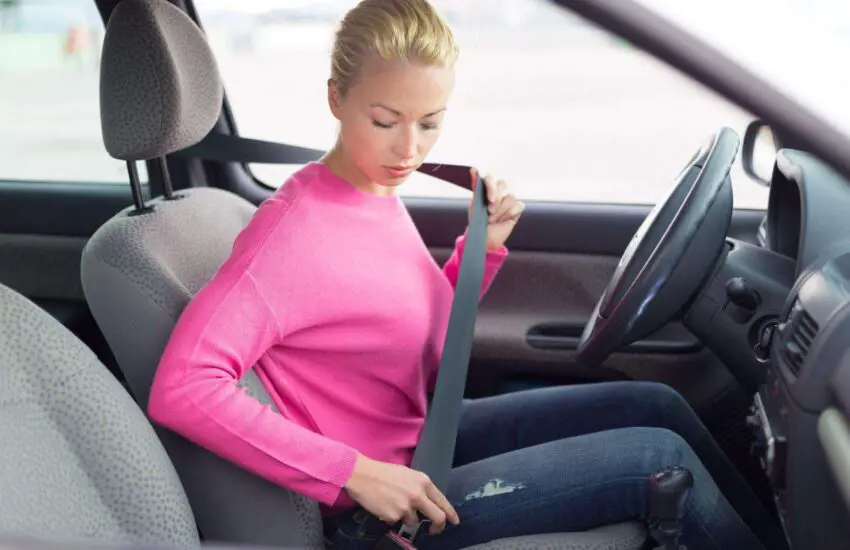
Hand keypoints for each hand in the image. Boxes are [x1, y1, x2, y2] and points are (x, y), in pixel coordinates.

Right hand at [344, 454, 459, 534]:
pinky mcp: (394, 516)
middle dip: (438, 527)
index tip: (454, 521)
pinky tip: (384, 505)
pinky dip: (392, 517)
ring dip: (406, 517)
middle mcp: (418, 495)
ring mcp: (406, 507)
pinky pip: (397, 521)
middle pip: (437, 517)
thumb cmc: (383, 472)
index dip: (450, 513)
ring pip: (413, 521)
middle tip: (434, 530)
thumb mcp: (407, 474)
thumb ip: (420, 487)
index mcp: (423, 482)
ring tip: (394, 503)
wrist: (362, 475)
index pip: (442, 501)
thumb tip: (428, 501)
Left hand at [470, 169, 524, 251]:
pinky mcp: (517, 207)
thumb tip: (473, 169)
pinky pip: (518, 205)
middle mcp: (498, 190)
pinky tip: (503, 220)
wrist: (486, 238)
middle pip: (502, 183)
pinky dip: (510, 214)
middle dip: (496, 200)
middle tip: (490, 212)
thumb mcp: (474, 205)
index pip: (491, 177)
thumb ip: (475, 187)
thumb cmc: (478, 221)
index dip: (492, 187)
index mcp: (486, 187)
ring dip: (501, 210)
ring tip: (494, 219)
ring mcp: (508, 198)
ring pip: (510, 196)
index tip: (490, 200)